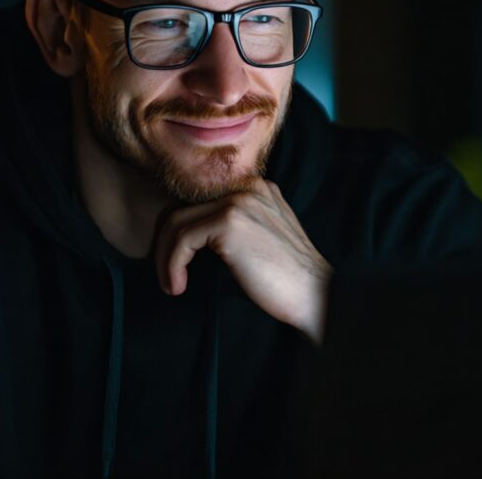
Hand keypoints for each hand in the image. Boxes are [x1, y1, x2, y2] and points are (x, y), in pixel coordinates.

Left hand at [153, 179, 332, 343]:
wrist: (315, 294)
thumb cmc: (288, 279)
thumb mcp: (262, 239)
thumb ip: (236, 227)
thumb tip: (191, 238)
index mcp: (255, 188)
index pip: (199, 201)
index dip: (179, 234)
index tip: (176, 265)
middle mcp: (247, 187)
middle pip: (183, 208)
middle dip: (166, 245)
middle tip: (169, 278)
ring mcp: (239, 201)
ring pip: (176, 223)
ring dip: (165, 259)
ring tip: (172, 286)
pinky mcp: (230, 222)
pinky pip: (182, 240)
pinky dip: (172, 265)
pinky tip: (178, 287)